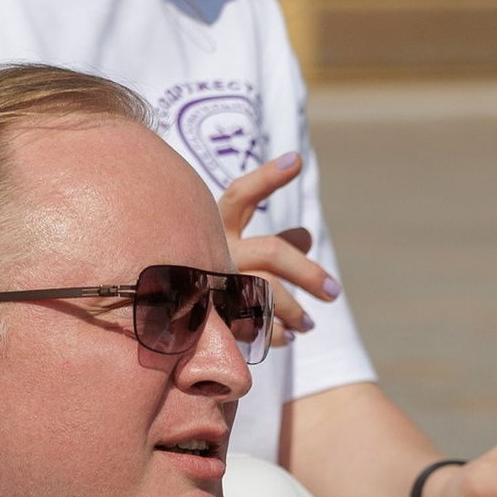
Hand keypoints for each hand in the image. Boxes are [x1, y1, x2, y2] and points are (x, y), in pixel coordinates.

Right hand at [220, 153, 338, 337]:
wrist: (162, 319)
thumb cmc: (210, 276)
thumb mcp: (240, 253)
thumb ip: (274, 243)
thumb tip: (306, 237)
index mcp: (215, 227)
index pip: (241, 195)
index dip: (267, 177)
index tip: (295, 160)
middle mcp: (211, 251)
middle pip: (270, 252)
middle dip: (307, 272)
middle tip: (334, 292)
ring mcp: (208, 283)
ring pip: (264, 291)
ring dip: (294, 310)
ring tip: (310, 324)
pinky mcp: (208, 315)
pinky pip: (251, 324)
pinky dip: (275, 333)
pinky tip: (289, 336)